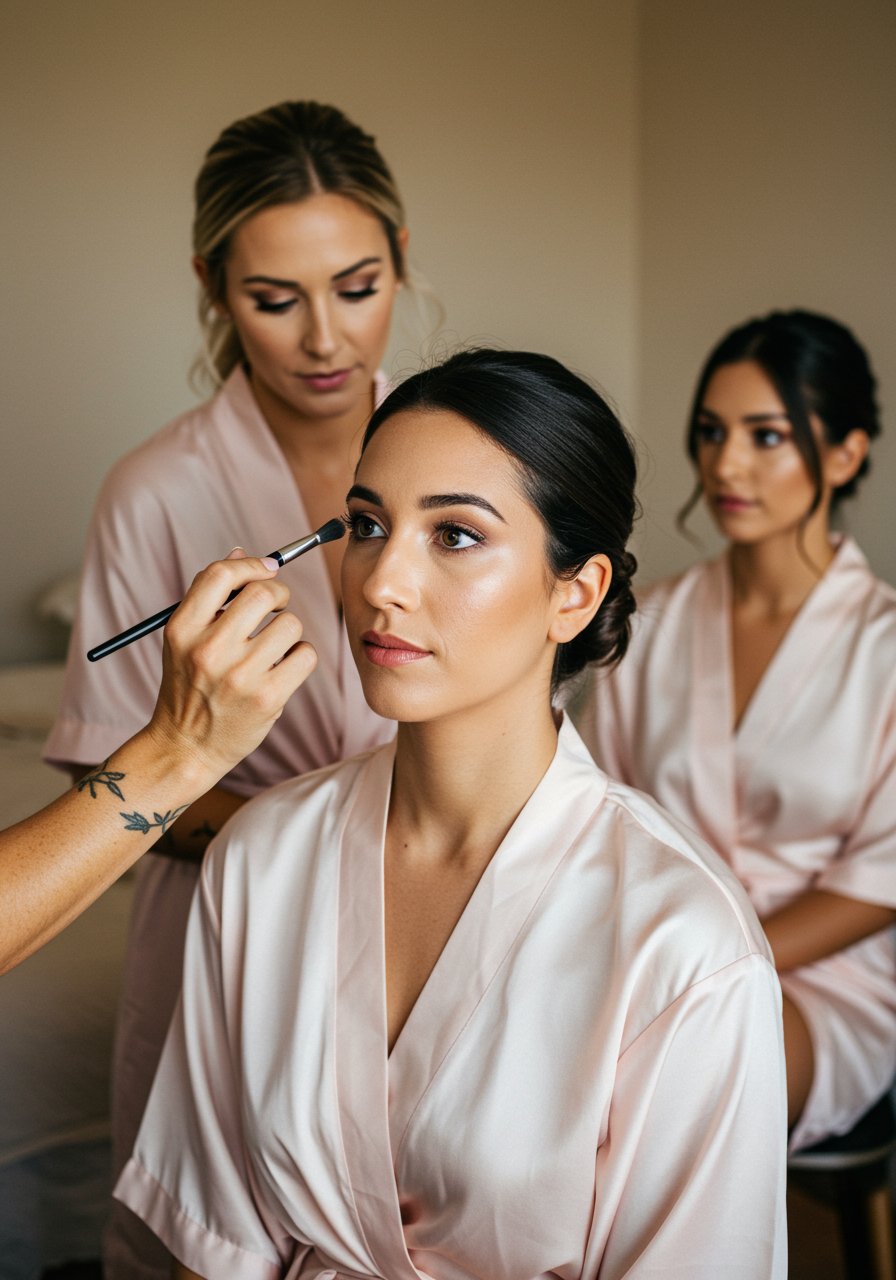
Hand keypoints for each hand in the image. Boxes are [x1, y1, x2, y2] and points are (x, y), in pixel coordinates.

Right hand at [144, 550, 316, 786]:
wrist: (186, 748)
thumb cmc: (190, 687)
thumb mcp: (184, 640)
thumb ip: (210, 598)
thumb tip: (242, 553)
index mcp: (182, 629)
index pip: (221, 575)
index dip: (251, 565)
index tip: (266, 569)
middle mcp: (208, 650)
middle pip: (263, 593)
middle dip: (278, 594)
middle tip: (276, 607)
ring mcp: (239, 675)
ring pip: (291, 624)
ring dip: (289, 632)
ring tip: (272, 650)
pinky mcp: (268, 697)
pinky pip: (306, 654)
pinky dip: (300, 657)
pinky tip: (282, 669)